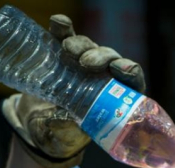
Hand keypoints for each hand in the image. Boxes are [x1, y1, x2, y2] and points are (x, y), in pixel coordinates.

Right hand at [1, 14, 145, 167]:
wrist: (41, 124)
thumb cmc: (66, 134)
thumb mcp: (68, 136)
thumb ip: (68, 129)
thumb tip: (65, 120)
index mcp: (118, 98)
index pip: (132, 79)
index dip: (129, 71)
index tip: (119, 70)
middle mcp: (105, 77)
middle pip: (111, 60)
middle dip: (102, 57)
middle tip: (87, 64)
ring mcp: (86, 64)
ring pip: (91, 48)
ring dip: (82, 45)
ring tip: (68, 50)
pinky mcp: (64, 55)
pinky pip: (66, 37)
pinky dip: (63, 29)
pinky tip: (59, 24)